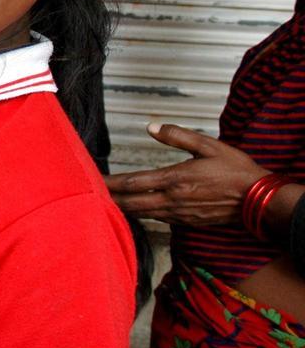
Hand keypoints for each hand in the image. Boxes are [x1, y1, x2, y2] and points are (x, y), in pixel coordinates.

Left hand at [103, 122, 268, 226]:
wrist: (258, 200)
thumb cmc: (235, 170)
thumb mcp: (208, 145)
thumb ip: (177, 135)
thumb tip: (152, 126)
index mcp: (175, 179)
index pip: (134, 182)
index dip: (111, 183)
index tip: (93, 180)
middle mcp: (173, 200)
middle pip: (132, 203)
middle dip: (110, 199)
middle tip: (88, 194)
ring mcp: (180, 214)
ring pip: (143, 213)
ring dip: (123, 208)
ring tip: (105, 202)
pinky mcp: (187, 222)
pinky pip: (158, 219)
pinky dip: (142, 215)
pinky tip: (135, 210)